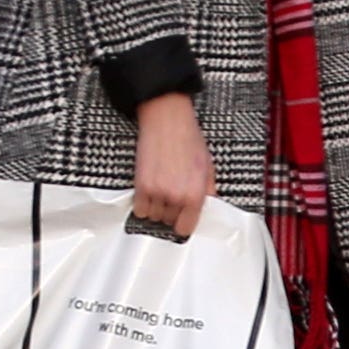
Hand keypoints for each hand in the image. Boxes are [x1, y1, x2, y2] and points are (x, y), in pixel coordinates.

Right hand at [130, 94, 211, 238]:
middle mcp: (176, 196)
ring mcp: (158, 192)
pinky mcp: (142, 186)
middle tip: (172, 198)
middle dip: (171, 213)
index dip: (184, 224)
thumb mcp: (208, 166)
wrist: (167, 120)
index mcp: (196, 194)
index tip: (182, 220)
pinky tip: (149, 194)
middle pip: (169, 222)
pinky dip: (143, 205)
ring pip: (154, 217)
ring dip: (156, 208)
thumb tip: (208, 204)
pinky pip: (140, 210)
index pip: (186, 228)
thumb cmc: (187, 138)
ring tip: (161, 193)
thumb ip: (209, 190)